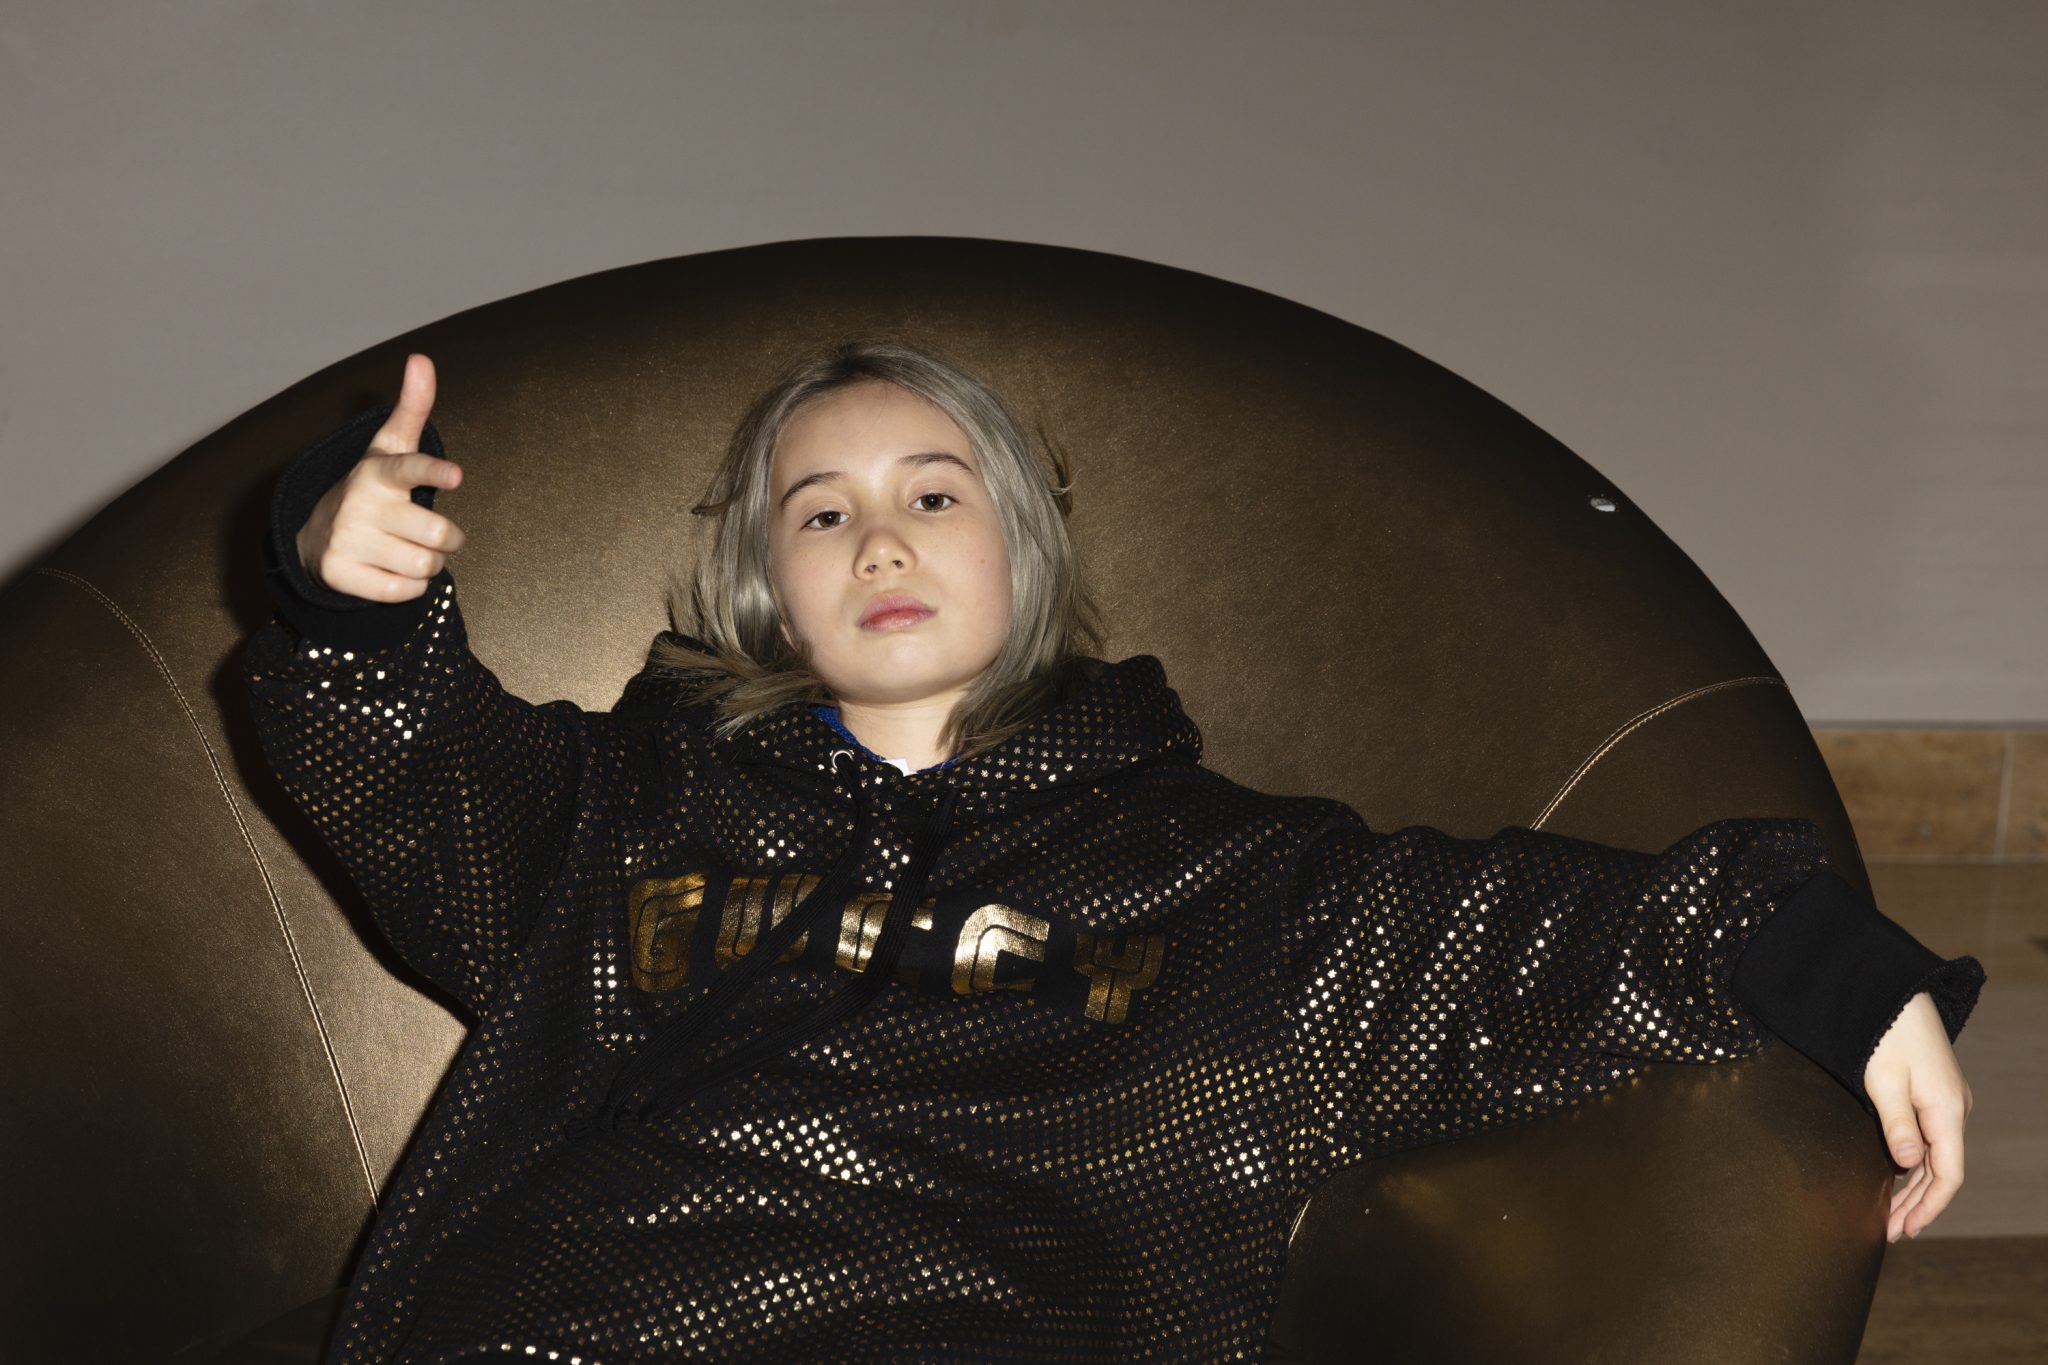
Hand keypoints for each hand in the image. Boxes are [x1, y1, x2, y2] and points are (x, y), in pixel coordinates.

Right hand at [296, 352, 466, 602]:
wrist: (317, 536)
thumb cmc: (374, 488)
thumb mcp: (390, 449)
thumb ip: (412, 408)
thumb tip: (421, 358)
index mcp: (378, 472)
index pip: (410, 469)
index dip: (434, 472)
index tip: (456, 475)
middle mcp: (360, 504)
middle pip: (438, 535)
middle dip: (446, 540)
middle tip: (428, 533)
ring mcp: (347, 539)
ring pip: (426, 566)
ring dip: (427, 564)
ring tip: (403, 549)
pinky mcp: (340, 574)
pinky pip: (405, 592)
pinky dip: (408, 587)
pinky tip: (388, 570)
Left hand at [1864, 991, 1972, 1242]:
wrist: (1894, 992)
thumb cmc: (1884, 1033)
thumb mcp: (1883, 1080)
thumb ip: (1898, 1124)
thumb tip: (1910, 1164)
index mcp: (1947, 1111)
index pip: (1948, 1174)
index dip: (1930, 1206)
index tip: (1909, 1231)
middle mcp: (1953, 1109)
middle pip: (1942, 1170)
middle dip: (1918, 1204)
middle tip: (1892, 1232)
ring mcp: (1945, 1101)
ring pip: (1936, 1156)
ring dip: (1915, 1186)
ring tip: (1892, 1216)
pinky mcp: (1932, 1092)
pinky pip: (1929, 1138)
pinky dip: (1915, 1163)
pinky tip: (1899, 1177)